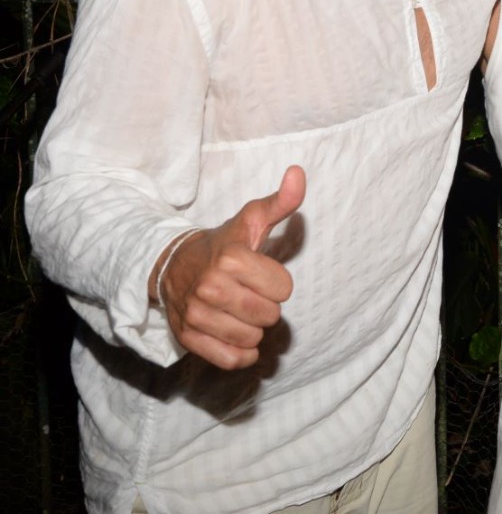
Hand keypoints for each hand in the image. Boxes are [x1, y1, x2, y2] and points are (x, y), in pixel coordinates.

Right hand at [154, 166, 305, 369]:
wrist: (173, 265)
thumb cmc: (222, 244)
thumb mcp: (251, 219)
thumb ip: (281, 201)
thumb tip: (298, 173)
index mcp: (230, 259)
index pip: (284, 289)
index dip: (278, 282)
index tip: (260, 274)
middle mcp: (209, 288)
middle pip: (269, 315)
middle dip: (266, 306)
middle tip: (249, 292)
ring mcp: (196, 315)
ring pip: (252, 338)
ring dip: (252, 328)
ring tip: (238, 310)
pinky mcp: (188, 339)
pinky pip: (231, 359)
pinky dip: (240, 353)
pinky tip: (237, 335)